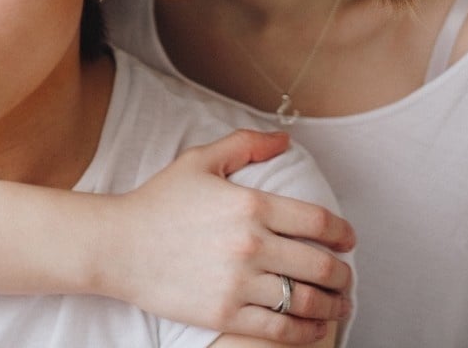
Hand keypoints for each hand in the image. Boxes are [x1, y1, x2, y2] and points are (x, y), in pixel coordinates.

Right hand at [100, 130, 353, 343]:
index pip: (316, 221)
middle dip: (343, 275)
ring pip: (302, 301)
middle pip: (317, 264)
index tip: (349, 240)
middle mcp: (250, 245)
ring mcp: (238, 283)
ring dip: (331, 306)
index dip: (342, 233)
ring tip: (340, 306)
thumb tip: (285, 139)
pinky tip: (314, 330)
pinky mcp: (223, 315)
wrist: (118, 245)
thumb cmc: (160, 200)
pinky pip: (276, 330)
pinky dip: (304, 332)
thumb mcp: (202, 160)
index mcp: (251, 205)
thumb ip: (247, 144)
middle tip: (349, 278)